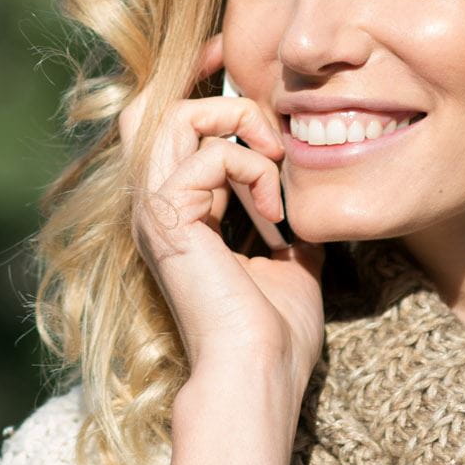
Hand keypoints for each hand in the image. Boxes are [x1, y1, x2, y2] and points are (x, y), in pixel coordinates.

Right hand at [118, 33, 325, 400]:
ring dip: (237, 122)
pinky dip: (255, 169)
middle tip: (265, 117)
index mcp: (179, 215)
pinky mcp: (168, 215)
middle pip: (154, 107)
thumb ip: (287, 224)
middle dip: (214, 92)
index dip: (206, 96)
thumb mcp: (292, 263)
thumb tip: (309, 204)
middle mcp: (156, 207)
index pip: (172, 131)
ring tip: (275, 161)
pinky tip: (274, 213)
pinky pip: (211, 153)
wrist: (258, 372)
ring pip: (174, 114)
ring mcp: (155, 209)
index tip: (251, 93)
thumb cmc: (274, 334)